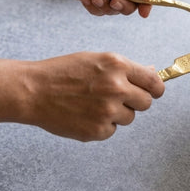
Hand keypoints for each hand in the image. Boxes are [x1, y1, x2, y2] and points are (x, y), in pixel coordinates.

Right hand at [26, 52, 164, 140]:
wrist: (33, 91)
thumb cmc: (64, 72)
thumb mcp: (97, 60)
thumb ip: (126, 69)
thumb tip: (152, 74)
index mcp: (118, 66)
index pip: (154, 82)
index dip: (156, 88)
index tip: (155, 92)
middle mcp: (116, 87)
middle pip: (146, 103)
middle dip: (135, 101)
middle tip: (117, 97)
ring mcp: (107, 111)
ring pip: (129, 117)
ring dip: (117, 113)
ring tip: (93, 103)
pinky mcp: (98, 130)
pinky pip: (112, 130)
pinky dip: (102, 125)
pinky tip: (85, 114)